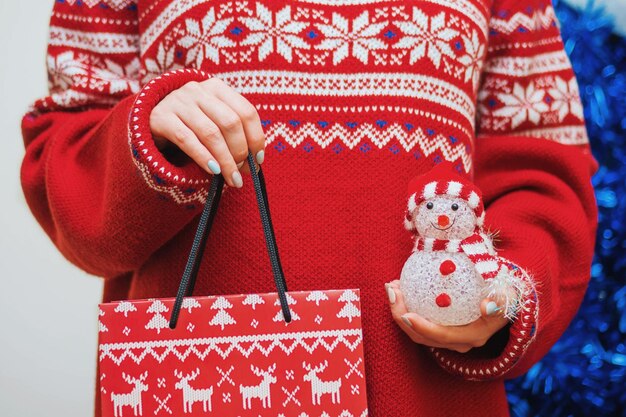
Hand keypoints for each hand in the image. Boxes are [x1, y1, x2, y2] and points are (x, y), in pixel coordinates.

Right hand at [149, 77, 265, 187]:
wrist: (149, 122)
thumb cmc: (190, 126)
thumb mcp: (213, 125)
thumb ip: (233, 138)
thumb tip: (254, 164)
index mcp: (217, 88)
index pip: (246, 112)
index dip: (255, 138)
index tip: (258, 160)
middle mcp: (198, 90)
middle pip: (230, 123)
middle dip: (240, 151)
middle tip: (241, 172)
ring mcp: (178, 101)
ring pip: (211, 133)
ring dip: (225, 160)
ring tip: (231, 178)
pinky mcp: (161, 117)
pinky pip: (187, 140)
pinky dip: (204, 158)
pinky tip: (213, 171)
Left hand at [385, 280, 508, 352]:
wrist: (509, 297)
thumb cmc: (507, 293)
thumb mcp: (508, 294)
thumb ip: (500, 300)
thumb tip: (487, 306)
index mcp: (474, 335)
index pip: (442, 336)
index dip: (422, 328)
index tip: (405, 313)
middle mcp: (459, 340)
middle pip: (423, 336)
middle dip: (401, 316)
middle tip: (392, 290)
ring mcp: (450, 335)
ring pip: (418, 331)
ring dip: (400, 311)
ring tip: (392, 287)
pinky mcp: (443, 326)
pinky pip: (420, 321)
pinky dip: (407, 306)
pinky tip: (401, 287)